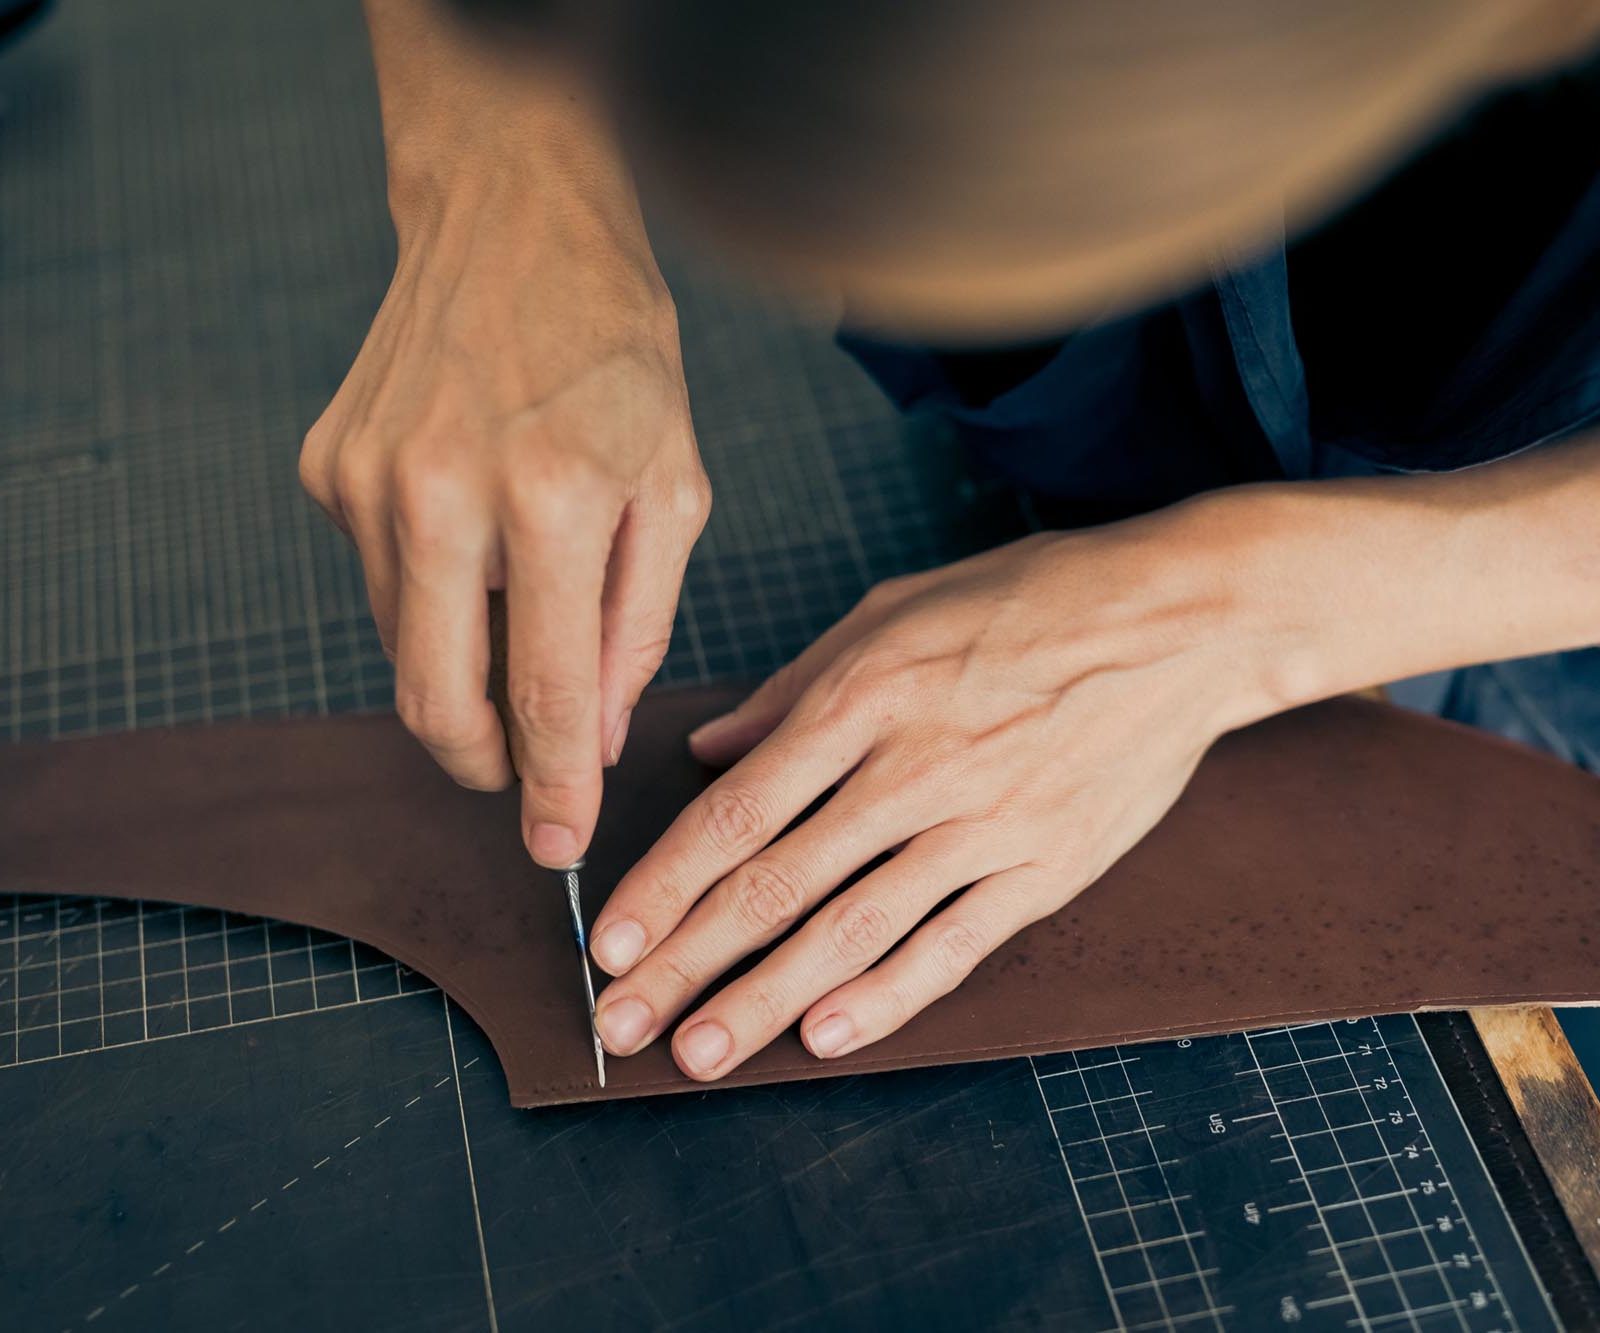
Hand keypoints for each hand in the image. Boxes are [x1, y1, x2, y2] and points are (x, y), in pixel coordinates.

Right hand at [299, 48, 708, 867]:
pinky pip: (378, 580)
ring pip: (402, 645)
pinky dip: (431, 594)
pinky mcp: (329, 467)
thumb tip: (587, 739)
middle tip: (522, 779)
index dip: (549, 790)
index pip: (543, 694)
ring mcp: (369, 480)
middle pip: (436, 700)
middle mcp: (443, 493)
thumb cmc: (619, 354)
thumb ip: (635, 626)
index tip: (558, 849)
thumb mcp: (676, 489)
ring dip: (461, 666)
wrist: (513, 223)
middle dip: (480, 764)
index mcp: (554, 498)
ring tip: (520, 602)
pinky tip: (474, 532)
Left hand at [589, 506, 1291, 1078]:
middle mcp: (913, 765)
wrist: (1184, 618)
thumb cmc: (1032, 597)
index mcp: (863, 694)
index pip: (737, 808)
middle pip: (777, 882)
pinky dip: (889, 996)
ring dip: (767, 999)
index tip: (607, 942)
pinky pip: (955, 943)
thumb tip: (707, 746)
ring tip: (701, 1053)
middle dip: (688, 960)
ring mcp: (984, 822)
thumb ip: (793, 685)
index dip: (665, 883)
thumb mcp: (895, 608)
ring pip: (854, 928)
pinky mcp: (1048, 865)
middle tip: (622, 1022)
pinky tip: (828, 1036)